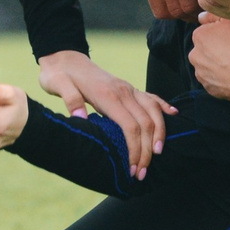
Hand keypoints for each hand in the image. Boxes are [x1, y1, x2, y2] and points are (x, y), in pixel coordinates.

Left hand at [37, 50, 175, 178]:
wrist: (64, 56)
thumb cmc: (59, 74)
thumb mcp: (57, 84)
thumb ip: (69, 99)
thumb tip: (81, 117)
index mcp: (107, 94)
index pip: (130, 126)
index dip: (135, 150)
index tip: (132, 169)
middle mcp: (123, 91)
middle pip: (145, 123)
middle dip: (147, 150)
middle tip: (141, 174)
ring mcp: (128, 88)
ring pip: (153, 111)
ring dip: (159, 134)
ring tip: (157, 154)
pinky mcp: (128, 88)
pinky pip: (151, 97)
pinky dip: (163, 107)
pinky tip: (173, 115)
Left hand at [189, 15, 229, 107]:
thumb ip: (214, 15)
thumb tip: (201, 17)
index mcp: (199, 36)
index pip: (207, 31)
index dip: (221, 33)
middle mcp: (195, 56)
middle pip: (205, 49)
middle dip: (216, 49)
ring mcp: (202, 75)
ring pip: (209, 66)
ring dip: (218, 64)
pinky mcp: (210, 90)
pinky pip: (215, 81)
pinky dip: (222, 79)